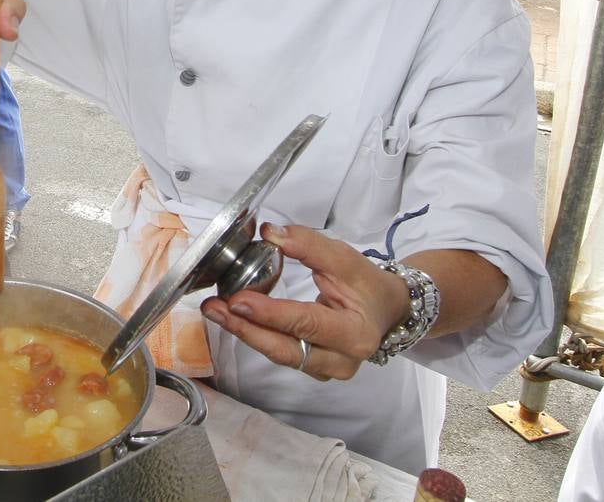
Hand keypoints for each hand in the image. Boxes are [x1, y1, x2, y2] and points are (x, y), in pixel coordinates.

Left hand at [200, 224, 409, 380]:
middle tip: (216, 308)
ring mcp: (326, 370)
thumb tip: (270, 232)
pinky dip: (257, 335)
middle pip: (286, 349)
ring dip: (246, 332)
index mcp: (355, 334)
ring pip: (280, 354)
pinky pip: (281, 353)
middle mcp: (341, 361)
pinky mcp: (313, 369)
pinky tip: (235, 318)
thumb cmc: (368, 286)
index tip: (239, 300)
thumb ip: (308, 245)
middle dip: (247, 329)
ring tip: (217, 310)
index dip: (270, 314)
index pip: (306, 324)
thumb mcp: (345, 259)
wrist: (387, 310)